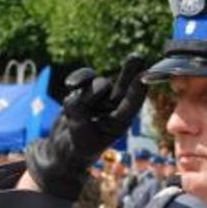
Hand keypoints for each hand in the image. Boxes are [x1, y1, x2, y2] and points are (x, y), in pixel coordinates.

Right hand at [25, 55, 146, 199]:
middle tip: (138, 57)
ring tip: (75, 109)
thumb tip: (77, 92)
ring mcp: (99, 98)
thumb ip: (80, 113)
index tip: (143, 76)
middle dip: (130, 71)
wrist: (63, 151)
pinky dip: (77, 79)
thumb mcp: (80, 135)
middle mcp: (113, 108)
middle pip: (123, 86)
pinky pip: (84, 78)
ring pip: (97, 83)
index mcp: (120, 123)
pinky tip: (69, 84)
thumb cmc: (77, 148)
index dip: (138, 89)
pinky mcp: (85, 92)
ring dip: (86, 93)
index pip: (131, 103)